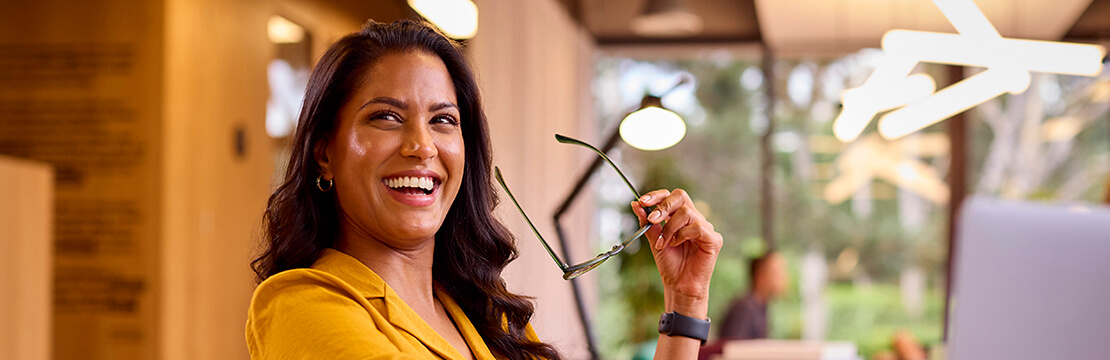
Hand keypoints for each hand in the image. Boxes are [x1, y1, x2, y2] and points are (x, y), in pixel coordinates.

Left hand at [632, 189, 722, 315]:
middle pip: (680, 196)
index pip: (670, 196)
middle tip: (652, 220)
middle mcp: (694, 218)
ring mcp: (705, 228)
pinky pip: (697, 227)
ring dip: (669, 228)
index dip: (656, 196)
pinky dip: (682, 235)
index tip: (642, 202)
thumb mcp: (654, 240)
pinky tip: (676, 245)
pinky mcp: (714, 239)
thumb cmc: (670, 264)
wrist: (678, 285)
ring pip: (686, 212)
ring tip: (663, 243)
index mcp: (680, 217)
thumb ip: (647, 223)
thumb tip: (635, 204)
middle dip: (663, 206)